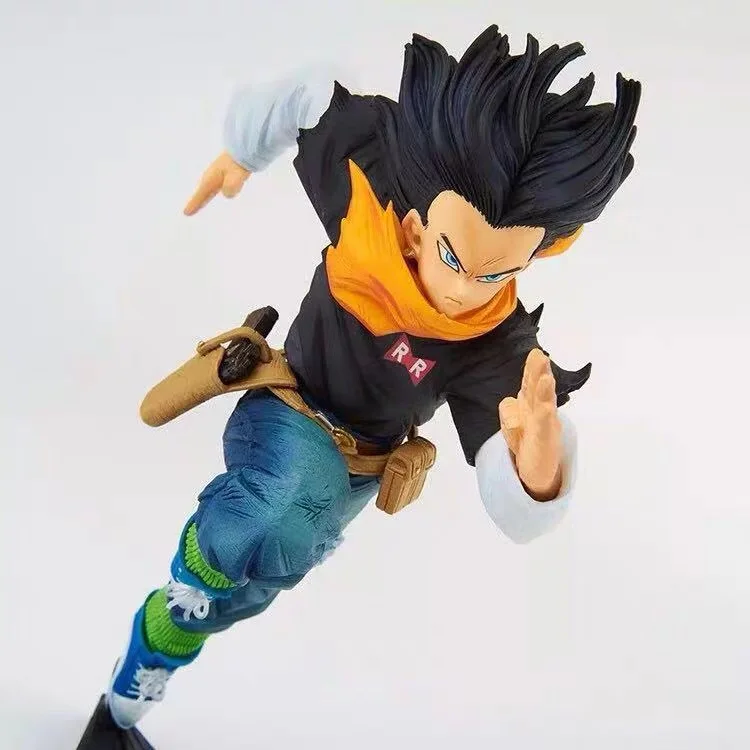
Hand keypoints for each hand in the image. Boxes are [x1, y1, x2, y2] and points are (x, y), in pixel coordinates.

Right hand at [183, 151, 250, 215]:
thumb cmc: (238, 162)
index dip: (194, 204)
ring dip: (203, 195)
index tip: (185, 213)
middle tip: (188, 211)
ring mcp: (217, 172)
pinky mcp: (224, 170)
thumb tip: (226, 193)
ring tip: (200, 202)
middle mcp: (211, 176)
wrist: (243, 146)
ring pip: (208, 187)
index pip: (201, 195)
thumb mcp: (235, 177)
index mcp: (211, 179)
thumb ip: (231, 187)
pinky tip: (215, 189)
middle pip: (202, 192)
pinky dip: (212, 189)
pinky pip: (215, 184)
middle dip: (197, 201)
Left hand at [498, 348, 562, 501]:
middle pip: (538, 391)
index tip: (535, 353)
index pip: (530, 385)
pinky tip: (545, 408)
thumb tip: (510, 399)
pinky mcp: (544, 443)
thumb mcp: (512, 424)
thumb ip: (509, 410)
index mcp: (531, 406)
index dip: (532, 370)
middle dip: (540, 373)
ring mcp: (545, 427)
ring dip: (545, 392)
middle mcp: (540, 413)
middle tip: (541, 356)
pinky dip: (544, 418)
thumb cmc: (526, 442)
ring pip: (544, 407)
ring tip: (546, 378)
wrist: (536, 471)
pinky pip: (543, 429)